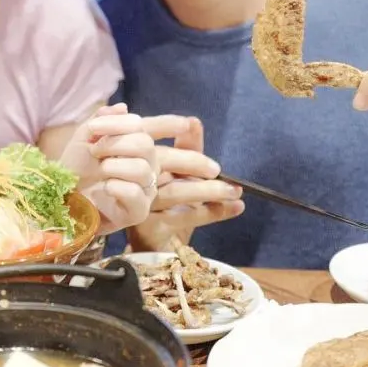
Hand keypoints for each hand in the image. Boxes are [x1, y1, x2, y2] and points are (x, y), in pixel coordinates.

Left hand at [61, 103, 158, 234]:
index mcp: (136, 145)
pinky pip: (137, 194)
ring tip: (100, 171)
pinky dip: (117, 187)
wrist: (63, 199)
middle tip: (94, 152)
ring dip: (114, 166)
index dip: (116, 123)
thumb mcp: (83, 139)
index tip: (93, 128)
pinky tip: (104, 188)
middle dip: (115, 144)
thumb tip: (122, 107)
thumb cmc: (77, 168)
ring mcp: (146, 189)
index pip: (138, 125)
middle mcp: (147, 165)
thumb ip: (100, 121)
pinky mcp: (139, 211)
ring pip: (142, 169)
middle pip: (145, 145)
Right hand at [126, 115, 243, 251]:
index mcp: (135, 160)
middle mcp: (132, 180)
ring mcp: (140, 204)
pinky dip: (212, 212)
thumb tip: (193, 122)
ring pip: (175, 192)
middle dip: (194, 162)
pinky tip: (234, 208)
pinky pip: (183, 217)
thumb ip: (186, 149)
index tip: (188, 124)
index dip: (165, 126)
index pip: (147, 138)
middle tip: (219, 169)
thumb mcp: (175, 174)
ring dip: (208, 190)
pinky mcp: (149, 228)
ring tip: (235, 191)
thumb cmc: (165, 203)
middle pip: (162, 163)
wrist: (150, 245)